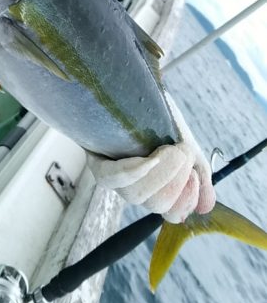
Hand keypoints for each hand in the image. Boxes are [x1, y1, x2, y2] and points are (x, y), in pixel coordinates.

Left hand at [87, 98, 215, 223]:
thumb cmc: (161, 119)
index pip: (172, 213)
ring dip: (162, 173)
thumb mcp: (186, 146)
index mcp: (156, 188)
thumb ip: (198, 174)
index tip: (195, 176)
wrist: (138, 89)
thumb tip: (205, 207)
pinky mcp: (97, 161)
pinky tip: (150, 159)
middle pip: (157, 204)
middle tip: (183, 153)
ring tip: (173, 148)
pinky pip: (113, 178)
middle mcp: (133, 187)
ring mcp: (113, 176)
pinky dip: (135, 172)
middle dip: (176, 181)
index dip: (186, 200)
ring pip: (136, 194)